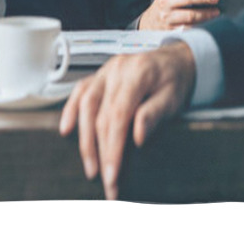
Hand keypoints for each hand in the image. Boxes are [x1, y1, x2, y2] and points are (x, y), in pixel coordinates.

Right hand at [59, 42, 195, 199]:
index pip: (118, 116)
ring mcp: (106, 70)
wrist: (176, 59)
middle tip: (107, 183)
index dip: (112, 149)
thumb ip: (155, 113)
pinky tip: (66, 129)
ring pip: (86, 105)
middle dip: (101, 153)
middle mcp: (117, 69)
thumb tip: (138, 137)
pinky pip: (80, 91)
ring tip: (90, 167)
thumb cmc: (176, 79)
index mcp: (137, 73)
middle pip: (100, 115)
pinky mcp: (100, 75)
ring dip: (84, 139)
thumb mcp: (174, 97)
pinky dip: (70, 109)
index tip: (112, 176)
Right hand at [138, 0, 219, 29]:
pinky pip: (190, 28)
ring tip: (216, 11)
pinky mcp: (172, 30)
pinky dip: (201, 25)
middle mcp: (166, 1)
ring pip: (190, 16)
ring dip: (206, 14)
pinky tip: (208, 22)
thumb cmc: (166, 2)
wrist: (151, 21)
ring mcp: (168, 16)